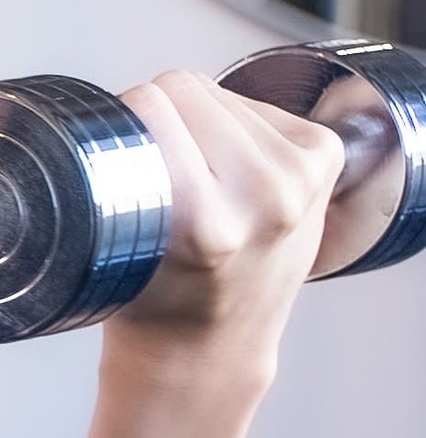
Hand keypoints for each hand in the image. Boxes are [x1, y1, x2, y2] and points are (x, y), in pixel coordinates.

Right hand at [108, 70, 345, 368]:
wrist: (210, 348)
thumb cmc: (152, 302)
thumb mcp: (114, 242)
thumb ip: (127, 167)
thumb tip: (134, 102)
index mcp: (203, 221)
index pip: (150, 101)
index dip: (121, 121)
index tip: (119, 155)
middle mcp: (265, 195)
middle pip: (185, 89)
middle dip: (161, 121)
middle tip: (159, 175)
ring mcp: (301, 178)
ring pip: (220, 95)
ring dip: (199, 125)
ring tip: (196, 180)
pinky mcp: (323, 160)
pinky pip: (259, 108)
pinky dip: (235, 129)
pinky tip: (229, 172)